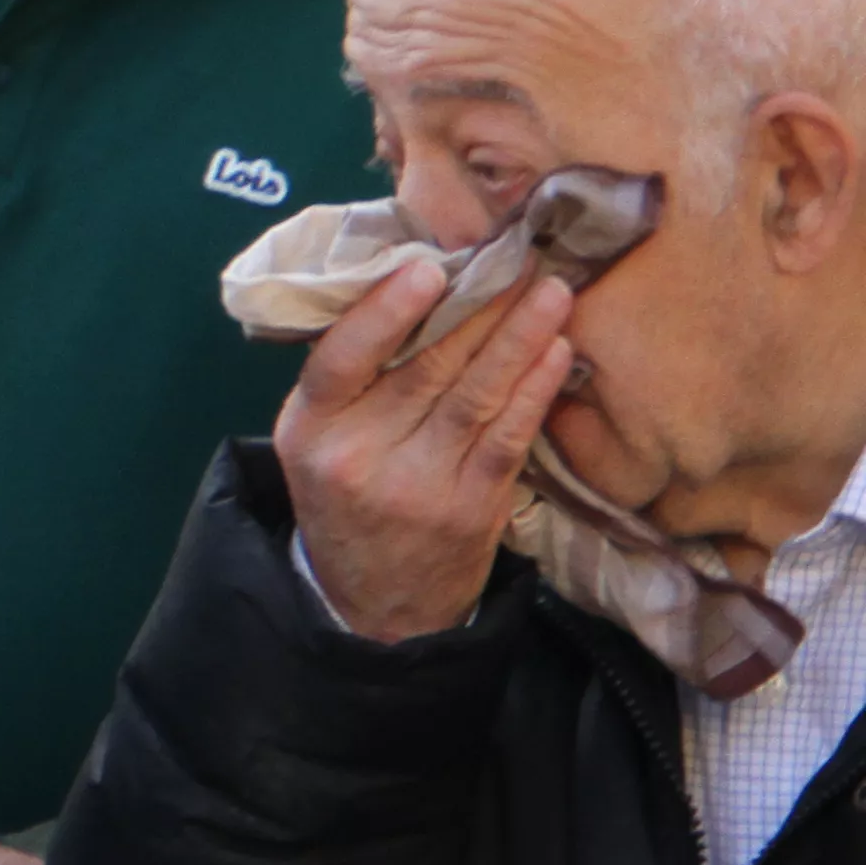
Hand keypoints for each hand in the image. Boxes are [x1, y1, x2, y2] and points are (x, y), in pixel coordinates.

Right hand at [274, 255, 572, 641]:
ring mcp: (419, 486)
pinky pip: (509, 438)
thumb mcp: (315, 441)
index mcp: (308, 432)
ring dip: (519, 339)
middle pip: (423, 370)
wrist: (375, 605)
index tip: (429, 268)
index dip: (385, 313)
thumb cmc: (344, 499)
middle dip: (477, 309)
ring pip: (474, 397)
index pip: (340, 361)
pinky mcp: (472, 509)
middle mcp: (359, 457)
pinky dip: (535, 391)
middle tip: (518, 259)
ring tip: (552, 292)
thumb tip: (409, 290)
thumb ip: (349, 381)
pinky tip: (557, 353)